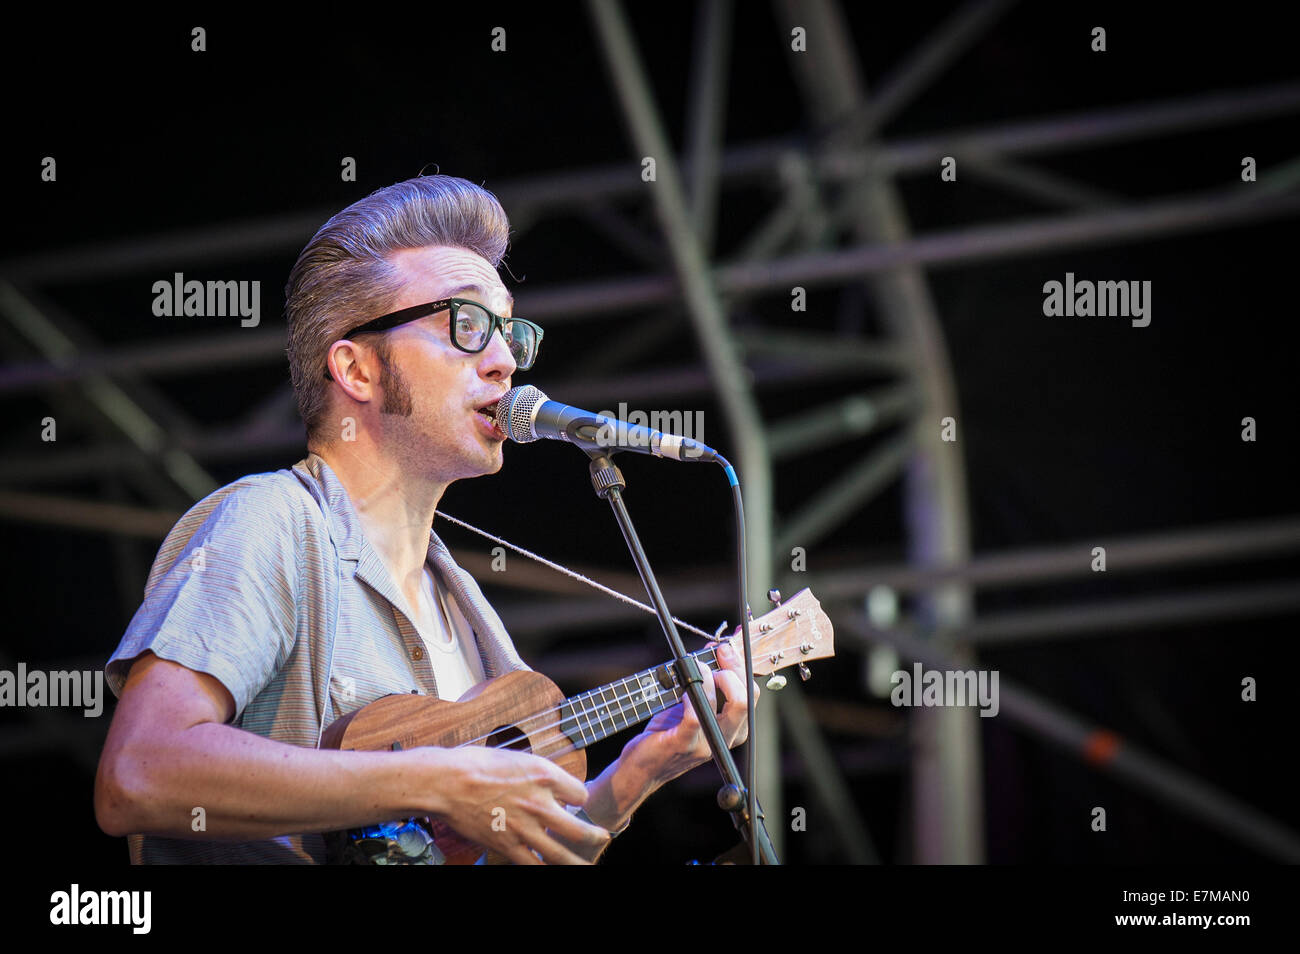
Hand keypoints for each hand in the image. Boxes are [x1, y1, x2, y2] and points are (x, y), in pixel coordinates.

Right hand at [413, 746, 609, 864]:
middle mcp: (539, 802)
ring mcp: (524, 827)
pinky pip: (533, 865)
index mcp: (544, 775)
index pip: (580, 792)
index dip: (579, 797)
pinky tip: (552, 869)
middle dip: (594, 835)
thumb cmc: (476, 763)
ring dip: (578, 862)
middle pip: (579, 828)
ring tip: (589, 865)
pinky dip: (546, 869)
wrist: (448, 782)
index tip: (574, 800)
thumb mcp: (517, 757)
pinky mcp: (507, 845)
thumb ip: (538, 773)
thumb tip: (550, 783)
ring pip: (561, 854)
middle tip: (602, 837)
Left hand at [626, 641, 758, 787]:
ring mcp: (708, 743)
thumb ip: (703, 680)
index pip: (751, 693)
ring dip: (713, 677)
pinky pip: (698, 716)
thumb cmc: (666, 731)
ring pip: (733, 705)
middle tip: (716, 653)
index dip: (741, 666)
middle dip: (734, 668)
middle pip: (748, 697)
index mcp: (732, 728)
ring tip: (696, 668)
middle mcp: (726, 737)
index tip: (726, 646)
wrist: (642, 766)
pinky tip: (682, 689)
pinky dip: (692, 694)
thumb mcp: (688, 702)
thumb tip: (712, 650)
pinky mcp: (686, 744)